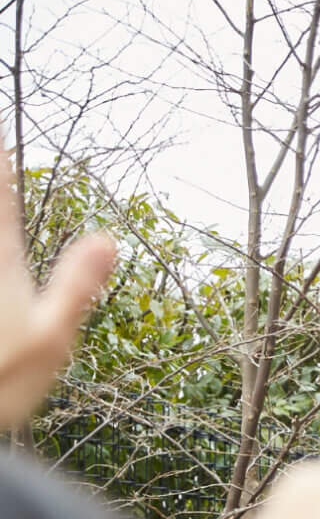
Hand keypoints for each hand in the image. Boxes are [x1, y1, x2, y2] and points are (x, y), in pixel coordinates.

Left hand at [0, 165, 113, 429]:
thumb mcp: (51, 339)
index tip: (4, 135)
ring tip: (9, 216)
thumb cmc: (1, 383)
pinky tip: (12, 264)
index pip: (1, 198)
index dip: (1, 163)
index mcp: (3, 265)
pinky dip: (6, 249)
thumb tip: (109, 237)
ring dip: (2, 215)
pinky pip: (3, 269)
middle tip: (5, 152)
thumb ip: (77, 285)